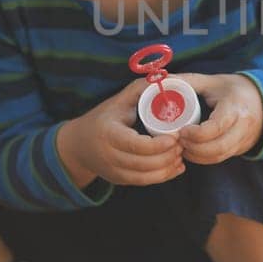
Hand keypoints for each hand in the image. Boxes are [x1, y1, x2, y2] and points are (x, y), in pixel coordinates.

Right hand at [58, 78, 184, 187]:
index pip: (136, 145)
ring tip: (181, 153)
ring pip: (146, 176)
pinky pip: (144, 182)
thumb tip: (167, 78)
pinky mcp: (119, 180)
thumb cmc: (104, 117)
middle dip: (168, 155)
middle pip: (143, 163)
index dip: (158, 144)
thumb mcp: (119, 100)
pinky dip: (163, 176)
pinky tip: (177, 167)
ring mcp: (113, 171)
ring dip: (168, 167)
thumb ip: (141, 89)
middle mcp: (108, 156)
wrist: (79, 144)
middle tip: (183, 143)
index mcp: (108, 134)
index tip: (176, 136)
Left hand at [174, 73, 262, 164]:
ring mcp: (243, 140)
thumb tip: (162, 81)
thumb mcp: (213, 81)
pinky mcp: (240, 149)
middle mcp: (243, 126)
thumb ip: (189, 81)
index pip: (217, 127)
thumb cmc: (234, 90)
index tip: (181, 131)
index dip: (196, 134)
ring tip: (182, 146)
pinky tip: (191, 151)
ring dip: (196, 155)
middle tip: (178, 140)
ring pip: (218, 156)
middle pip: (217, 147)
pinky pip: (220, 159)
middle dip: (194, 148)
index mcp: (235, 107)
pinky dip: (203, 158)